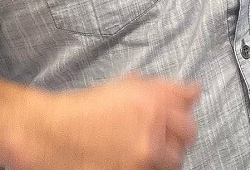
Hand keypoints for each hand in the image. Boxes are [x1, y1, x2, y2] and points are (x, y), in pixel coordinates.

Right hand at [10, 73, 200, 169]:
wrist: (54, 134)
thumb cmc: (88, 108)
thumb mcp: (128, 87)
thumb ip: (166, 89)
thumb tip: (195, 91)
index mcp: (153, 102)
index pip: (189, 117)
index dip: (182, 120)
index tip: (173, 122)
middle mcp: (152, 129)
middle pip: (186, 141)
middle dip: (176, 139)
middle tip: (157, 137)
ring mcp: (143, 157)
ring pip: (172, 163)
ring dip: (162, 157)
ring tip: (139, 150)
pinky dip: (146, 166)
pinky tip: (128, 158)